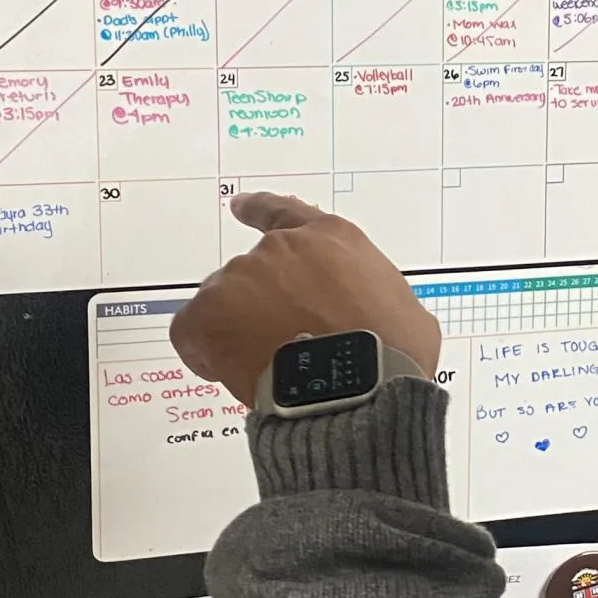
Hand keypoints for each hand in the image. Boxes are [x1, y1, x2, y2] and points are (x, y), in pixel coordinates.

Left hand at [169, 193, 441, 408]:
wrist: (357, 391)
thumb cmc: (390, 354)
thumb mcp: (404, 311)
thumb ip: (374, 298)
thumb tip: (371, 318)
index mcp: (330, 239)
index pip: (284, 213)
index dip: (259, 210)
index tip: (240, 206)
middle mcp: (280, 249)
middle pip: (256, 273)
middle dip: (264, 306)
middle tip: (286, 345)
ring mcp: (241, 278)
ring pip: (226, 302)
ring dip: (240, 329)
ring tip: (272, 367)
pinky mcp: (209, 313)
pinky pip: (193, 330)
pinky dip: (205, 351)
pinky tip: (233, 372)